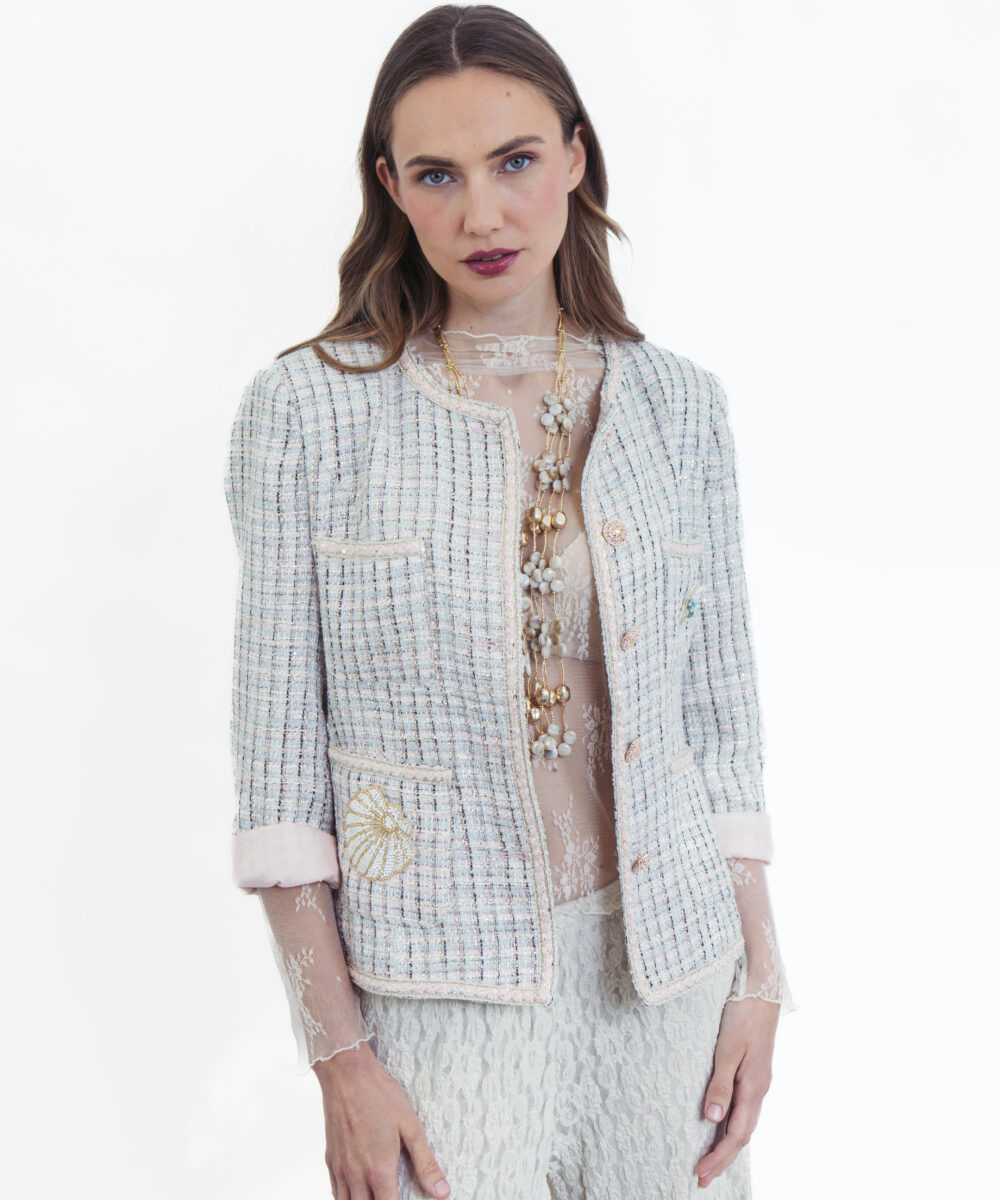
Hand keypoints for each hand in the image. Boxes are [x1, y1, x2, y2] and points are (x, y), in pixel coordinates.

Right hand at [313, 1041, 450, 1198]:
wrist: (347, 1074)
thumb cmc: (380, 1095)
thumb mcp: (411, 1126)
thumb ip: (425, 1163)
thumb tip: (442, 1191)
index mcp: (379, 1170)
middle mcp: (356, 1175)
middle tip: (391, 1197)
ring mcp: (340, 1168)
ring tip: (375, 1196)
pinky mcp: (330, 1159)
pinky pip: (334, 1192)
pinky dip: (344, 1199)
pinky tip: (355, 1194)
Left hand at [694, 996, 778, 1187]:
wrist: (762, 989)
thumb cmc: (742, 1015)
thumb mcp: (727, 1048)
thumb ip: (720, 1084)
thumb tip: (712, 1120)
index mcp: (754, 1087)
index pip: (736, 1134)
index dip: (719, 1157)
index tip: (701, 1174)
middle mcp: (759, 1089)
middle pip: (742, 1135)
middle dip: (722, 1158)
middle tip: (702, 1178)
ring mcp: (758, 1081)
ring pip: (744, 1123)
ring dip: (727, 1145)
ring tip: (709, 1161)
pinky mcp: (754, 1072)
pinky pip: (744, 1108)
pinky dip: (733, 1125)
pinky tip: (722, 1127)